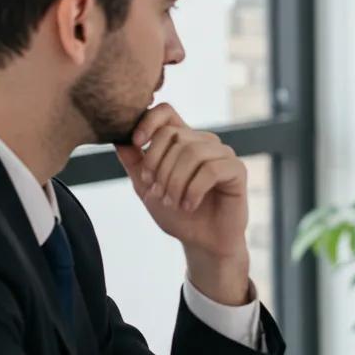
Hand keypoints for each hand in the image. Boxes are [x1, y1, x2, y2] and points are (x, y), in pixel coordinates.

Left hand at [115, 104, 250, 304]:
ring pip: (192, 152)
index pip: (166, 111)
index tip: (136, 143)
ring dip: (175, 182)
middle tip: (157, 193)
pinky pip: (210, 170)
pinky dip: (193, 190)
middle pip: (175, 135)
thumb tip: (118, 139)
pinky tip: (189, 205)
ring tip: (173, 202)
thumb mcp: (148, 188)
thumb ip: (135, 164)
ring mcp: (223, 154)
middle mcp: (204, 142)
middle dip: (159, 166)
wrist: (203, 242)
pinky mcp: (237, 170)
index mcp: (183, 141)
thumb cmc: (178, 215)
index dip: (148, 121)